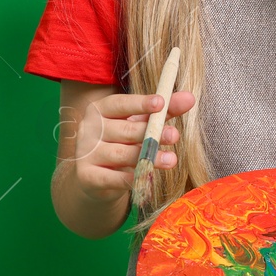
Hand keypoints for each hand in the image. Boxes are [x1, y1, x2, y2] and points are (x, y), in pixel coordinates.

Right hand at [66, 89, 194, 204]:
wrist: (95, 178)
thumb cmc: (123, 142)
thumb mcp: (140, 124)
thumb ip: (163, 111)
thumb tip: (189, 97)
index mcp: (100, 110)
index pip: (119, 103)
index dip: (140, 103)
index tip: (161, 102)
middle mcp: (89, 129)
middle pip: (123, 129)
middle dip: (150, 133)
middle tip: (174, 135)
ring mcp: (86, 153)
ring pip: (120, 154)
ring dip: (147, 156)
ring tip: (171, 159)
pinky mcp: (87, 176)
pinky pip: (112, 178)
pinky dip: (130, 178)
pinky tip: (147, 176)